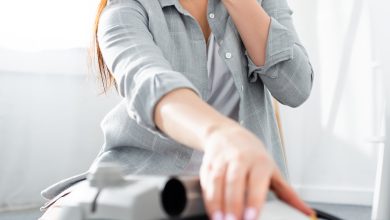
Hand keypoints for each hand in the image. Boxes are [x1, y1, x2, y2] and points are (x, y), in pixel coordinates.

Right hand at [199, 123, 313, 219]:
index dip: (253, 200)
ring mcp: (222, 159)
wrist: (226, 134)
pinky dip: (207, 196)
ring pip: (217, 181)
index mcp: (259, 162)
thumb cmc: (252, 155)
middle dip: (233, 205)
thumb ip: (288, 193)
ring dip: (217, 203)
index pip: (256, 182)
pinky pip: (206, 180)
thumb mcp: (272, 170)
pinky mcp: (208, 163)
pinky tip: (211, 210)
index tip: (251, 217)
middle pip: (235, 182)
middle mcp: (240, 158)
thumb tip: (306, 211)